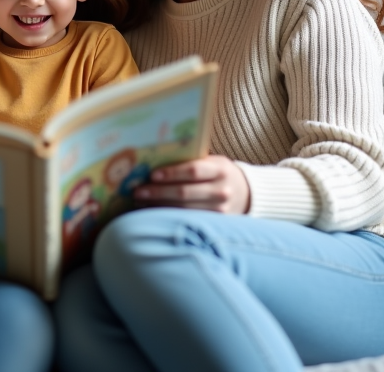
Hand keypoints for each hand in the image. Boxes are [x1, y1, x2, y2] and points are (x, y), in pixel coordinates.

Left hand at [133, 155, 250, 213]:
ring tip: (140, 202)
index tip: (152, 175)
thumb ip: (191, 162)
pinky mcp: (214, 224)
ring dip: (158, 206)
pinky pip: (187, 220)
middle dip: (158, 193)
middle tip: (138, 191)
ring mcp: (219, 211)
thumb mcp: (212, 162)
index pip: (193, 171)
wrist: (245, 193)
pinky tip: (153, 213)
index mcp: (220, 170)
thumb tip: (155, 160)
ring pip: (183, 210)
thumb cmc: (219, 173)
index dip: (172, 173)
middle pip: (185, 193)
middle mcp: (221, 191)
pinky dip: (168, 217)